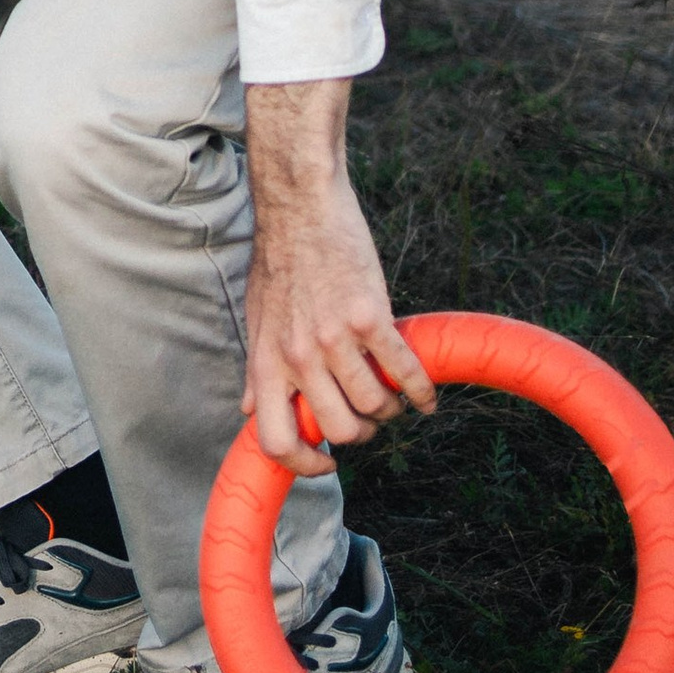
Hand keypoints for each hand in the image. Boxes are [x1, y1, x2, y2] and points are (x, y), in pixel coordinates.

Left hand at [242, 79, 434, 475]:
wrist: (301, 206)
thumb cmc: (280, 263)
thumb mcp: (257, 320)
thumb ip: (257, 369)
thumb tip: (246, 410)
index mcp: (267, 362)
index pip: (276, 441)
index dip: (304, 466)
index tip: (328, 464)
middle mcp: (298, 358)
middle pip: (341, 431)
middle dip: (362, 431)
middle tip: (370, 414)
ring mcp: (334, 339)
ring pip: (376, 406)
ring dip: (392, 408)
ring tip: (395, 394)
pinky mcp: (370, 317)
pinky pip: (405, 372)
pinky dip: (422, 391)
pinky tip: (427, 394)